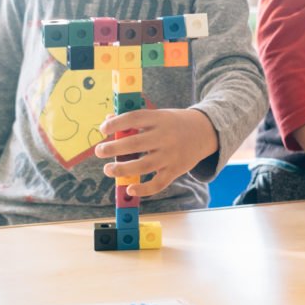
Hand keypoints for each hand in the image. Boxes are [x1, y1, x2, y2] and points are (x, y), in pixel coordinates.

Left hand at [94, 108, 218, 197]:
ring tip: (108, 169)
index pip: (135, 118)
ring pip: (144, 165)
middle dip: (114, 148)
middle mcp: (166, 136)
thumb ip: (135, 120)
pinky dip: (144, 188)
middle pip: (136, 143)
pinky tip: (130, 188)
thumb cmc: (175, 123)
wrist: (205, 131)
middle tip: (99, 151)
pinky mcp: (176, 170)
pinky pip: (158, 183)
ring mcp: (171, 155)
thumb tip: (108, 120)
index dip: (117, 123)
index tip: (103, 129)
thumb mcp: (159, 115)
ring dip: (123, 169)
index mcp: (160, 119)